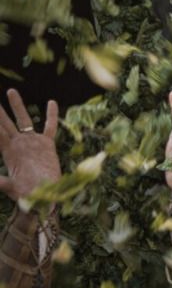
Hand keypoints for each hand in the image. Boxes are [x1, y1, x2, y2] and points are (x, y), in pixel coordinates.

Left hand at [0, 90, 61, 206]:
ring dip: (17, 106)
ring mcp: (32, 143)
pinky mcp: (46, 144)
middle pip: (5, 123)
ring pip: (23, 120)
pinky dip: (51, 115)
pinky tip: (51, 102)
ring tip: (10, 92)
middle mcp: (18, 144)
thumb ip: (0, 182)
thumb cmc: (26, 193)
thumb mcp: (9, 186)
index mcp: (8, 152)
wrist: (44, 196)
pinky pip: (49, 126)